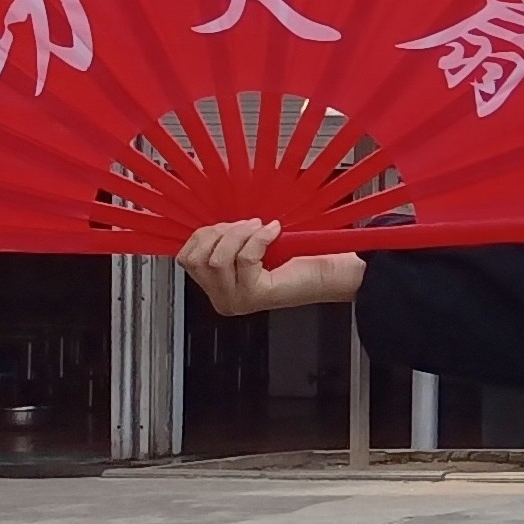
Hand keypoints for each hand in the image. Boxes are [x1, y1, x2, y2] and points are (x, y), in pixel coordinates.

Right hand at [175, 219, 364, 318]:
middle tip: (248, 225)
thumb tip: (213, 223)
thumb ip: (229, 240)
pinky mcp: (255, 295)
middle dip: (222, 233)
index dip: (204, 235)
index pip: (187, 258)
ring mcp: (238, 300)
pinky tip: (274, 233)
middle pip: (197, 258)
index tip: (227, 225)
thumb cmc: (301, 259)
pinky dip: (259, 239)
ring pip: (216, 259)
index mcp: (217, 288)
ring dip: (239, 235)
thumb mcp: (253, 246)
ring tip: (261, 229)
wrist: (336, 273)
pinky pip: (244, 258)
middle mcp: (224, 298)